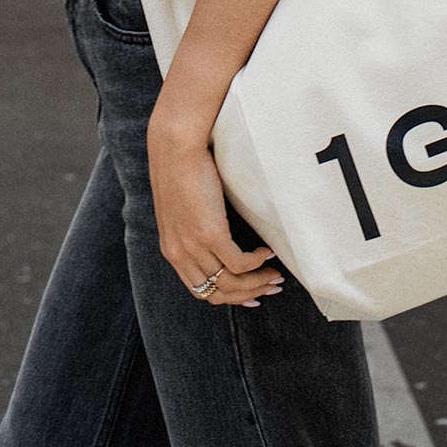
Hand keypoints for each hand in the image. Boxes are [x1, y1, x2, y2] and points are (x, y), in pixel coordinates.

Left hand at [149, 89, 281, 308]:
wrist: (176, 148)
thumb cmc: (180, 170)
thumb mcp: (182, 211)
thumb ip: (193, 231)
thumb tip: (220, 241)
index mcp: (172, 250)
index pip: (200, 290)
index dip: (228, 297)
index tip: (251, 295)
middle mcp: (180, 253)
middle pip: (217, 294)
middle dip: (247, 295)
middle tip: (271, 288)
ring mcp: (194, 246)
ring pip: (230, 283)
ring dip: (257, 283)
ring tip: (275, 275)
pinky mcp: (209, 233)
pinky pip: (239, 263)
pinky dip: (257, 262)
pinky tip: (267, 252)